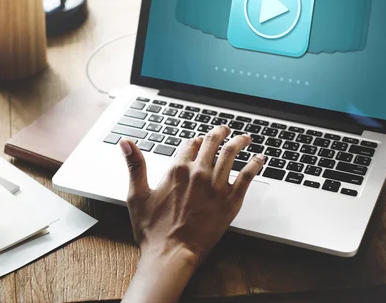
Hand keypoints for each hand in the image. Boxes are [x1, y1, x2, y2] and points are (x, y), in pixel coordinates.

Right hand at [120, 126, 264, 302]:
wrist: (171, 254)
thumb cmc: (152, 230)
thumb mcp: (137, 195)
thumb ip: (135, 165)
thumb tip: (126, 142)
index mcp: (176, 170)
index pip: (190, 144)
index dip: (194, 140)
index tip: (198, 140)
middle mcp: (198, 173)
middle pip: (212, 143)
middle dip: (219, 133)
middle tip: (225, 130)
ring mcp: (216, 187)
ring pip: (231, 154)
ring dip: (239, 142)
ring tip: (245, 138)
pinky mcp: (230, 201)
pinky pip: (247, 176)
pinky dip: (255, 164)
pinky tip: (260, 159)